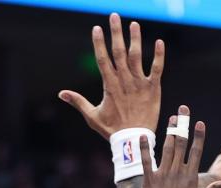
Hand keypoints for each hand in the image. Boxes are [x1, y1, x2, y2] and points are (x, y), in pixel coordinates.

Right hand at [59, 13, 163, 138]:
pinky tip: (159, 42)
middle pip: (119, 52)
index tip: (97, 28)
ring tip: (134, 24)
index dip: (99, 43)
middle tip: (114, 16)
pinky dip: (159, 55)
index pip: (103, 59)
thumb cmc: (112, 130)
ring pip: (137, 56)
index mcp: (109, 85)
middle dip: (116, 33)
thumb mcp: (92, 116)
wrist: (134, 140)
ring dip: (135, 39)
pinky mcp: (153, 88)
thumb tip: (61, 94)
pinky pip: (157, 68)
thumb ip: (78, 102)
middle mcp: (124, 80)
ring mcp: (140, 83)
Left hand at [140, 106, 220, 187]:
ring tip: (171, 119)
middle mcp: (177, 173)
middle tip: (183, 112)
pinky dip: (144, 148)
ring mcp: (162, 176)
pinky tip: (143, 136)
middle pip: (181, 144)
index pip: (196, 152)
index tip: (199, 123)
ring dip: (169, 132)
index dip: (198, 136)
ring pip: (166, 149)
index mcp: (190, 178)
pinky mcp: (149, 182)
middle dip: (183, 126)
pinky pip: (146, 161)